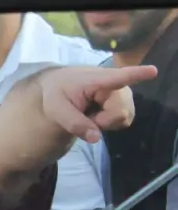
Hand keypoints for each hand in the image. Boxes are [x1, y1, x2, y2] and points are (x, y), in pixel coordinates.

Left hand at [38, 65, 156, 142]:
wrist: (62, 87)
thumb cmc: (58, 93)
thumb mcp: (56, 109)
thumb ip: (73, 123)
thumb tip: (96, 138)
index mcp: (97, 79)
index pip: (119, 77)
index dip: (137, 75)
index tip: (152, 71)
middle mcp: (116, 84)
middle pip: (120, 112)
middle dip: (102, 121)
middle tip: (85, 114)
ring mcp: (124, 94)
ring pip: (123, 118)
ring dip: (105, 122)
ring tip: (91, 111)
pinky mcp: (126, 103)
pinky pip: (124, 121)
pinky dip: (109, 123)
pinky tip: (98, 114)